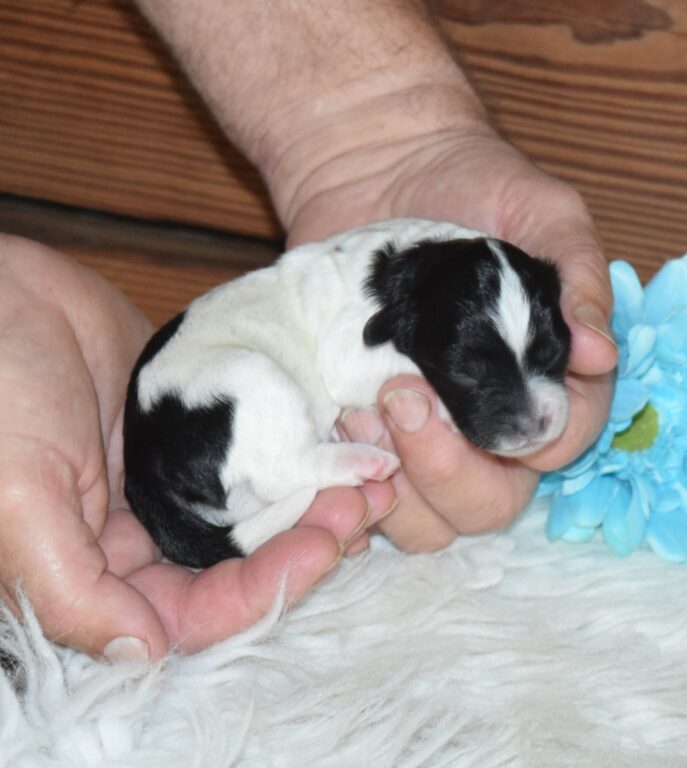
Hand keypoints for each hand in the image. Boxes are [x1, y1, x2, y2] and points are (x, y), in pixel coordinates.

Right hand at [0, 236, 392, 658]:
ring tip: (372, 477)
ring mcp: (182, 476)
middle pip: (246, 564)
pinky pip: (265, 451)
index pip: (200, 609)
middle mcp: (150, 531)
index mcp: (103, 567)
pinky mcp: (205, 428)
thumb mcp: (17, 496)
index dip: (266, 590)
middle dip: (310, 542)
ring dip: (318, 501)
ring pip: (265, 510)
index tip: (323, 547)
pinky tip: (344, 444)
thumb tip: (143, 649)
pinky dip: (305, 454)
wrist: (4, 295)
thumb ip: (72, 587)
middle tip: (362, 506)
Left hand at [133, 0, 615, 550]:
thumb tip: (599, 353)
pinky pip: (364, 493)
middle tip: (403, 399)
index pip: (560, 443)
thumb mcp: (542, 212)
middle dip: (450, 471)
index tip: (486, 403)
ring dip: (397, 486)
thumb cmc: (472, 183)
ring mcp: (422, 432)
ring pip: (428, 518)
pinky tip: (332, 432)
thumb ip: (577, 277)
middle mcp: (485, 419)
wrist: (378, 169)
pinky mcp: (364, 428)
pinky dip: (350, 484)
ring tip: (359, 416)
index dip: (534, 441)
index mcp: (541, 379)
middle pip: (491, 503)